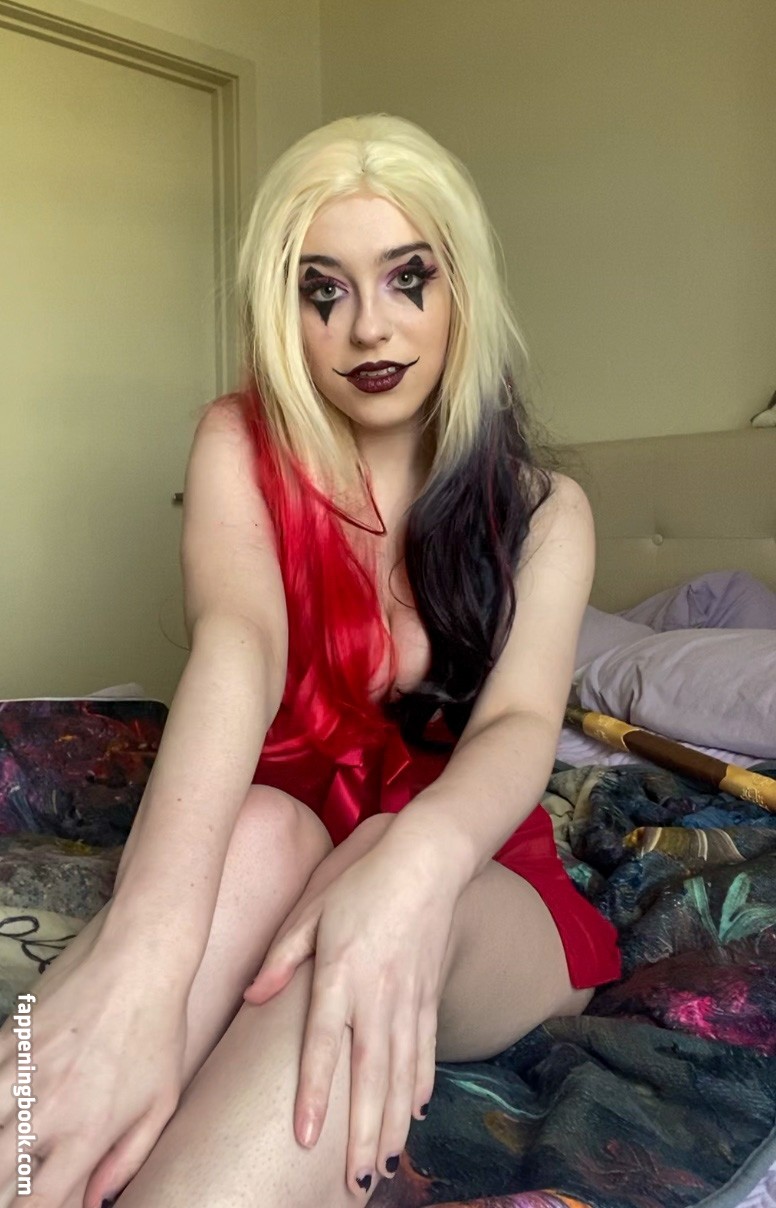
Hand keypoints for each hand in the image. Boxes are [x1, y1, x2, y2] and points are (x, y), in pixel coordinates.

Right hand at [0, 937, 187, 1207]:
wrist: (138, 960)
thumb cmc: (157, 1029)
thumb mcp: (160, 1101)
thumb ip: (127, 1159)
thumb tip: (96, 1200)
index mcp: (86, 1131)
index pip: (36, 1204)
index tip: (36, 1206)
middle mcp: (46, 1110)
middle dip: (4, 1191)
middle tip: (16, 1185)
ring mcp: (20, 1074)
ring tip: (7, 1156)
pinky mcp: (7, 1042)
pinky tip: (2, 1110)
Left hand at [243, 827, 459, 1195]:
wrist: (427, 861)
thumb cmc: (362, 883)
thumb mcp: (312, 909)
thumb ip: (281, 956)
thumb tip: (252, 998)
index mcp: (340, 973)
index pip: (323, 1043)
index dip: (314, 1092)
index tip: (308, 1138)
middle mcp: (377, 994)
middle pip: (369, 1075)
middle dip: (362, 1133)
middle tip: (356, 1182)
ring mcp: (409, 998)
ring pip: (401, 1073)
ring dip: (392, 1123)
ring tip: (382, 1167)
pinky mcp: (429, 995)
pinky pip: (425, 1050)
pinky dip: (420, 1087)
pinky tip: (412, 1116)